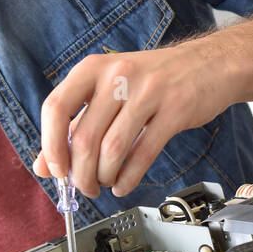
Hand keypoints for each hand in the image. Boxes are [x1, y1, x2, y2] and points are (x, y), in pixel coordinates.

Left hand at [33, 42, 230, 197]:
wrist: (209, 64)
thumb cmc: (150, 80)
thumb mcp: (105, 93)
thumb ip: (72, 127)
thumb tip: (42, 166)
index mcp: (92, 69)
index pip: (55, 108)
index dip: (50, 145)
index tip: (56, 170)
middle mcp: (117, 75)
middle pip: (84, 137)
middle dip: (80, 174)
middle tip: (84, 187)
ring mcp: (148, 91)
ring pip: (112, 149)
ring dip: (104, 177)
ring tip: (105, 183)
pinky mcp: (176, 109)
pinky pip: (143, 153)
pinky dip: (128, 178)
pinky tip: (123, 185)